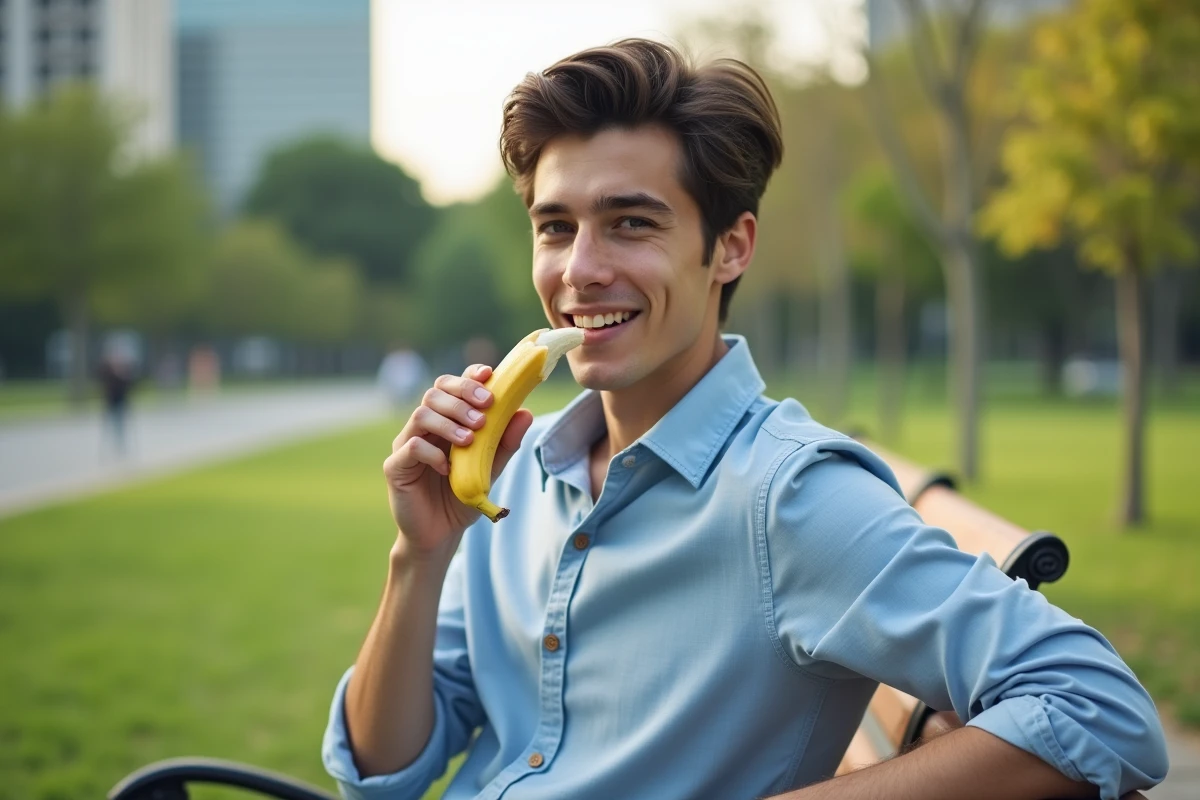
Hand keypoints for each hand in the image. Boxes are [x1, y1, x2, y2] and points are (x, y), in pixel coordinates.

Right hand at [382, 364, 533, 559]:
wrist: (441, 535)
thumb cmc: (463, 497)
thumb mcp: (491, 468)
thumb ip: (505, 442)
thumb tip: (525, 412)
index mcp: (446, 420)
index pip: (453, 385)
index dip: (468, 376)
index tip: (488, 374)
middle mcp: (424, 427)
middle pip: (436, 391)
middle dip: (462, 396)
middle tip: (485, 412)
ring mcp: (406, 444)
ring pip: (422, 413)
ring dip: (449, 422)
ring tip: (470, 440)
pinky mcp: (395, 466)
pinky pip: (411, 446)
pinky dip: (433, 453)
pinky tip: (449, 468)